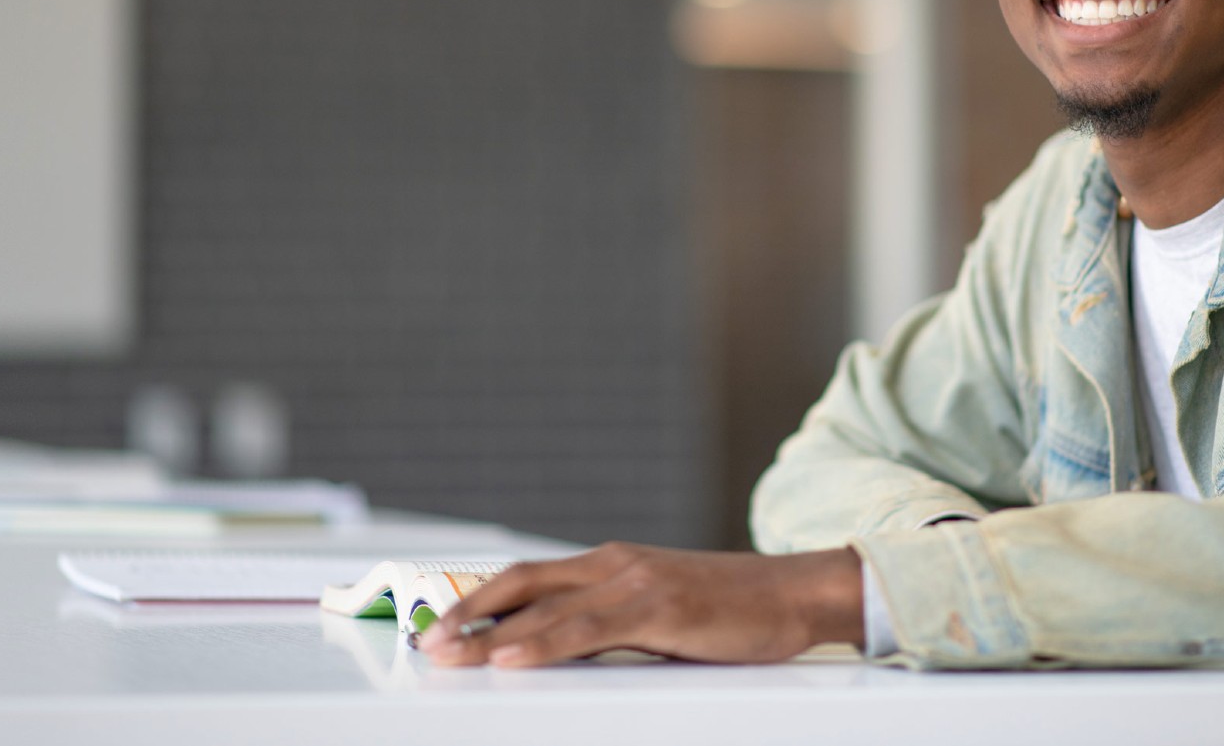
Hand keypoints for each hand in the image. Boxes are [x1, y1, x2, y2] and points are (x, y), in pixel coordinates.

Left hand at [416, 542, 863, 667]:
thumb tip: (562, 652)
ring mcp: (635, 582)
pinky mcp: (659, 607)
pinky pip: (587, 629)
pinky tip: (512, 659)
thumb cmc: (733, 611)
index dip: (479, 602)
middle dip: (467, 614)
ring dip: (490, 634)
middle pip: (521, 584)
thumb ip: (612, 626)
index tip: (440, 628)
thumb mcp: (659, 615)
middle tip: (425, 643)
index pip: (528, 579)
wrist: (797, 593)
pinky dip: (542, 643)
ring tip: (449, 654)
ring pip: (544, 607)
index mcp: (610, 564)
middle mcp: (613, 564)